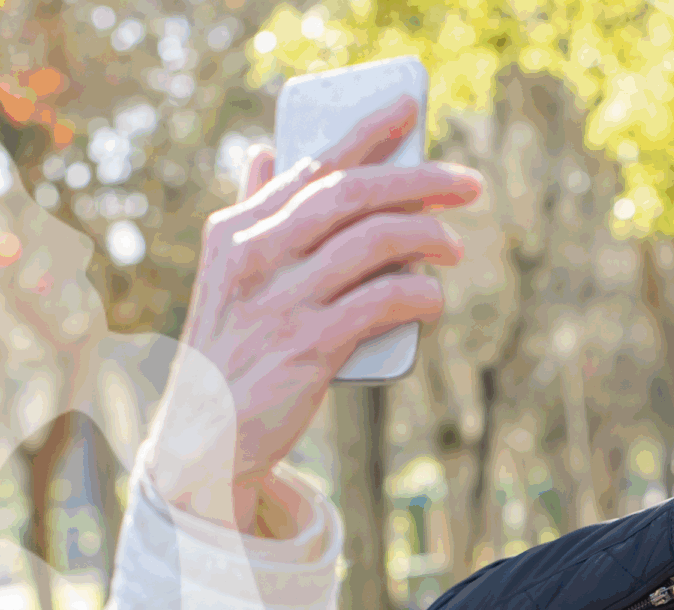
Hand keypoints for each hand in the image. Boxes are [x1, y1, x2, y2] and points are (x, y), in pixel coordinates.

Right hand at [144, 95, 481, 529]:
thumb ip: (252, 213)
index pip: (311, 165)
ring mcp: (282, 300)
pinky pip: (384, 302)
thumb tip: (263, 152)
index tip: (409, 109)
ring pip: (374, 241)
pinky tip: (434, 299)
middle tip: (467, 184)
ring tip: (454, 248)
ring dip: (428, 237)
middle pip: (352, 194)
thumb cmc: (232, 349)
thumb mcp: (227, 274)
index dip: (366, 133)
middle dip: (419, 179)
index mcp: (237, 230)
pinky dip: (419, 293)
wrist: (206, 435)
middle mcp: (256, 255)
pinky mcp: (310, 346)